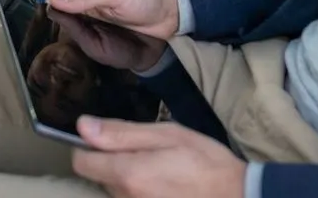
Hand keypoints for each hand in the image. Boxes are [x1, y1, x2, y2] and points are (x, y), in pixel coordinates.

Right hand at [47, 0, 180, 40]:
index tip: (45, 21)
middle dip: (57, 22)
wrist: (168, 16)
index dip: (51, 8)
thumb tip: (53, 1)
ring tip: (67, 41)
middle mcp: (83, 2)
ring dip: (67, 32)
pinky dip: (78, 39)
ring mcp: (90, 18)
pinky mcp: (98, 33)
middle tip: (57, 34)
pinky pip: (81, 36)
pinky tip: (79, 44)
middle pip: (61, 13)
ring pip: (69, 25)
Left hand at [73, 118, 245, 197]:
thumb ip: (121, 132)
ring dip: (129, 179)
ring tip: (159, 169)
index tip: (109, 140)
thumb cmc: (204, 161)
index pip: (82, 163)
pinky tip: (164, 187)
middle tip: (147, 152)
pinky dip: (142, 192)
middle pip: (100, 177)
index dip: (90, 147)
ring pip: (116, 191)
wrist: (235, 196)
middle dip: (114, 162)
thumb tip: (83, 126)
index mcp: (127, 173)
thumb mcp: (167, 134)